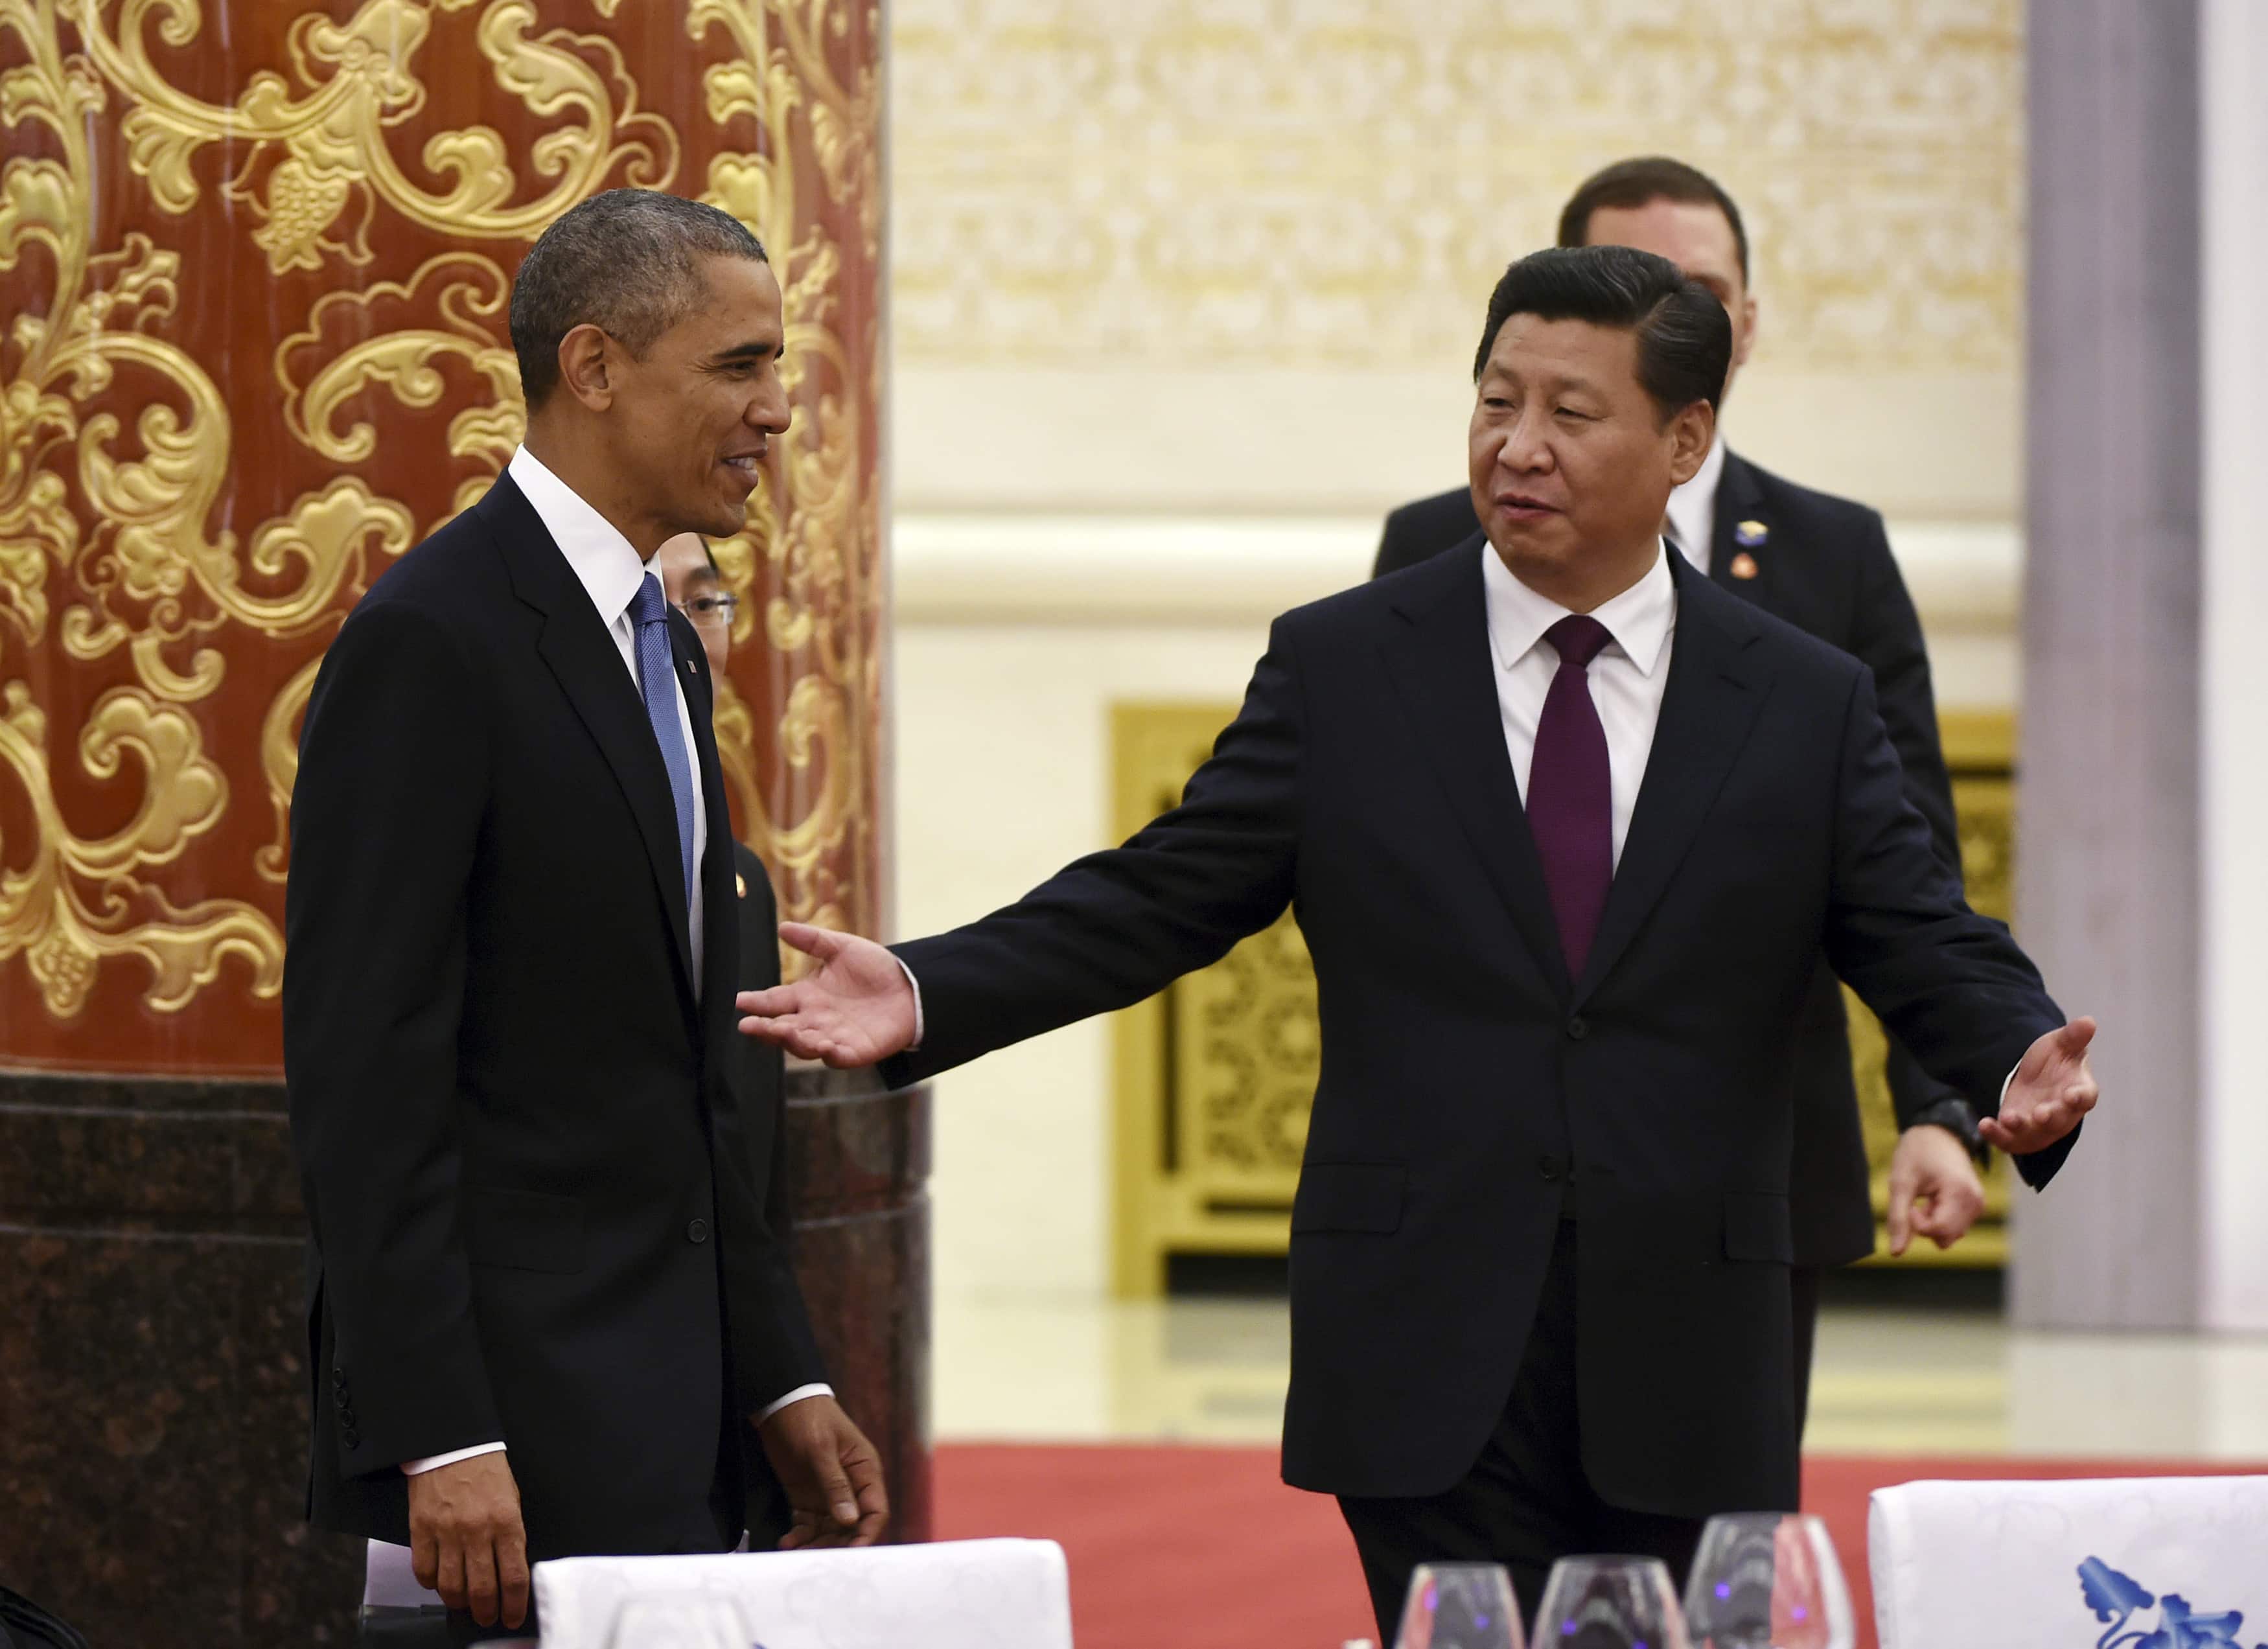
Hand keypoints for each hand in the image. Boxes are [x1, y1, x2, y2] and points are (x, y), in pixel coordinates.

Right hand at [407, 1452, 527, 1629]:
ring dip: (458, 1602)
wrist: (453, 1444)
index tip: (512, 1617)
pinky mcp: (421, 1530)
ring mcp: (447, 1532)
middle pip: (482, 1589)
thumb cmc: (486, 1470)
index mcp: (507, 1522)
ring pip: (451, 1586)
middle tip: (486, 1617)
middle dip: (486, 1611)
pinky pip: (424, 1571)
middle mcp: (477, 1531)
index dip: (513, 1605)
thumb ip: (510, 1535)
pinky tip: (438, 1582)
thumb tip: (509, 1570)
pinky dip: (431, 1584)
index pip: (513, 1577)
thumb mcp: (512, 1499)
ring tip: (463, 1604)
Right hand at [737, 923, 916, 1067]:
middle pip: (782, 1028)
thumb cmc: (876, 969)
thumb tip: (783, 927)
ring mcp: (833, 1038)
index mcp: (807, 996)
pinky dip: (829, 1054)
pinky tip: (824, 1046)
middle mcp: (815, 1020)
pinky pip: (838, 1058)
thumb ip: (813, 941)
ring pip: (804, 1045)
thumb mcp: (842, 948)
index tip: (738, 1001)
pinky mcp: (855, 1052)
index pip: (774, 1001)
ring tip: (783, 1031)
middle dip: (765, 1029)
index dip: (756, 1003)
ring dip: (793, 1040)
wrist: (912, 987)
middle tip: (748, 1025)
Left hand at [756, 1394, 888, 1549]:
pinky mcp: (807, 1498)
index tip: (852, 1552)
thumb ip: (835, 1485)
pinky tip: (787, 1542)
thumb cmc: (808, 1419)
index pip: (875, 1510)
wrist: (779, 1405)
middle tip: (815, 1556)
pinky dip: (799, 1536)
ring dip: (815, 1544)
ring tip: (795, 1551)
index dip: (867, 1533)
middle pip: (852, 1527)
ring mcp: (828, 1494)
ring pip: (829, 1530)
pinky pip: (808, 1525)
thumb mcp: (821, 1449)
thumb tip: (850, 1520)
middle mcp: (850, 1487)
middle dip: (836, 1544)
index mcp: (865, 1471)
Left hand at [1885, 1124, 1985, 1254]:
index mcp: (1961, 1193)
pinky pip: (1954, 1226)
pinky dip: (1940, 1217)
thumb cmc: (1917, 1152)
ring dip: (1933, 1221)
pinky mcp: (1974, 1206)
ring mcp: (1977, 1205)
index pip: (1938, 1231)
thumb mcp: (1901, 1182)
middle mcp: (1976, 1202)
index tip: (1910, 1204)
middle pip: (1945, 1237)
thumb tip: (1896, 1253)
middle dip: (1926, 1224)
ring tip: (1927, 1196)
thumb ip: (1898, 1218)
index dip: (1918, 1224)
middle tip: (1919, 1199)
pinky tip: (1935, 1197)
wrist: (1938, 1132)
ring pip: (1949, 1235)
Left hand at [1981, 1016, 2099, 1154]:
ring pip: (2035, 1134)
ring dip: (2022, 1130)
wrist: (2031, 1074)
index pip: (2085, 1097)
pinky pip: (2010, 1140)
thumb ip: (2073, 1036)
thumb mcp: (2060, 1044)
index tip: (2072, 1096)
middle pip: (2060, 1121)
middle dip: (2050, 1119)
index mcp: (2079, 1091)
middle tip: (2041, 1114)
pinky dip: (1998, 1136)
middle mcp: (2063, 1113)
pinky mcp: (2019, 1132)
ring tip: (2008, 1119)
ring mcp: (2041, 1126)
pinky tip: (1984, 1124)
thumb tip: (2088, 1021)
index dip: (2080, 1098)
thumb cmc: (2054, 1059)